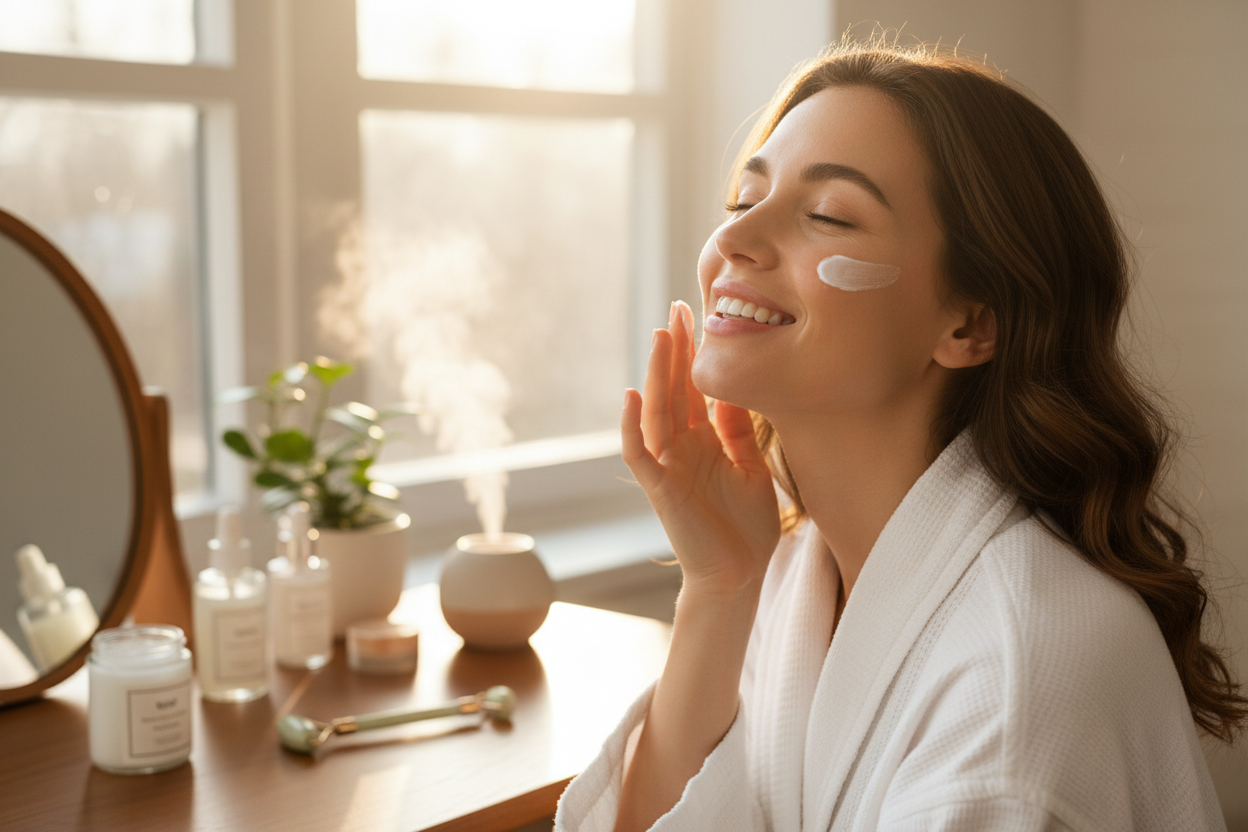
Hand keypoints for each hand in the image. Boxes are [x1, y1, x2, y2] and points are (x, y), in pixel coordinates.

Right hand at [622, 301, 780, 595]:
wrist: (739, 576)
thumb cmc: (746, 528)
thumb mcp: (751, 467)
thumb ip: (739, 430)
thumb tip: (737, 387)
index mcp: (704, 440)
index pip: (695, 388)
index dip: (695, 353)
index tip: (700, 315)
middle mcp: (682, 447)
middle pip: (674, 389)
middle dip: (676, 350)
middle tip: (679, 309)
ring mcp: (668, 466)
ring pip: (656, 411)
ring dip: (657, 374)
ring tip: (661, 337)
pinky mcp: (659, 489)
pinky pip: (639, 453)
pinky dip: (631, 426)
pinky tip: (632, 396)